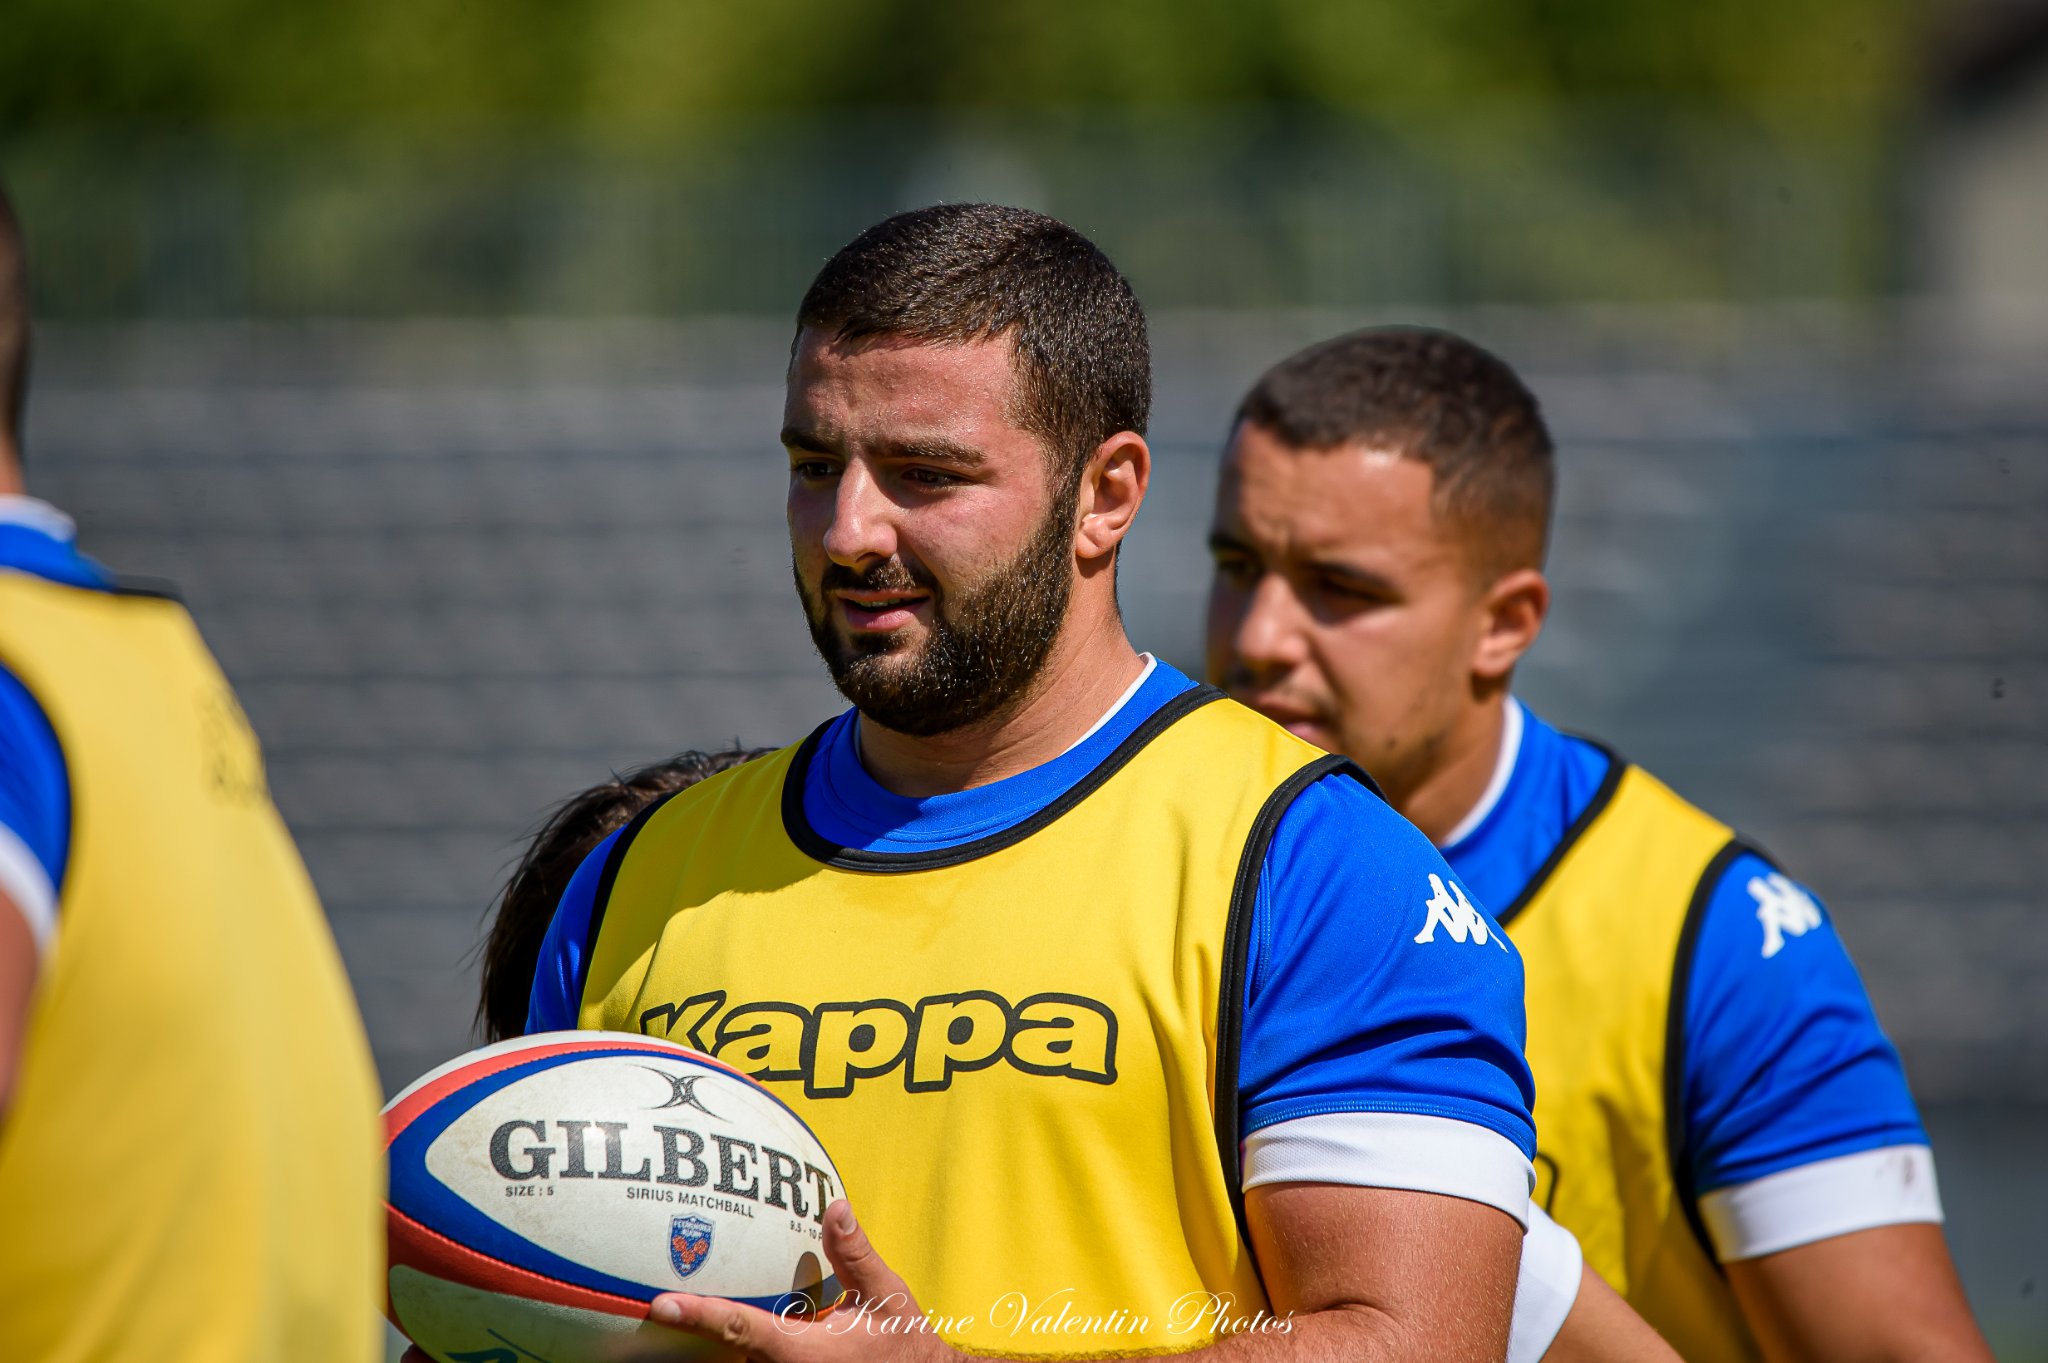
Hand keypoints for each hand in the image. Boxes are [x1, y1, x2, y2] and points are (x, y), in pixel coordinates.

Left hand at [650, 1200, 954, 1362]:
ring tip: (655, 1321)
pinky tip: (703, 1327)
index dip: (701, 1316)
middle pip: (720, 1354)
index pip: (742, 1329)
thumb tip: (834, 1206)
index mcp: (803, 1351)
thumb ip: (856, 1253)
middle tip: (643, 1310)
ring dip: (700, 1343)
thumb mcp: (886, 1295)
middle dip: (683, 1335)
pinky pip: (746, 1361)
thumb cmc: (902, 1344)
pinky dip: (726, 1346)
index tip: (663, 1304)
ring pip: (731, 1362)